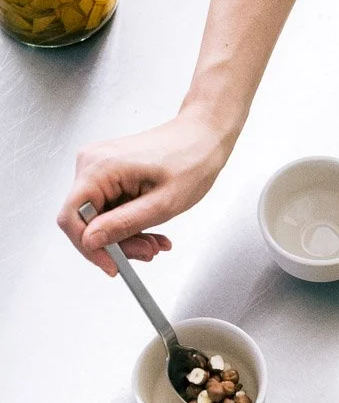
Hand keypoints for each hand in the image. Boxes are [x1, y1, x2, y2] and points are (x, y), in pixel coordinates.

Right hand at [57, 112, 230, 275]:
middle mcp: (92, 163)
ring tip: (155, 242)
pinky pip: (110, 207)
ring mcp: (99, 167)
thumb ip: (124, 224)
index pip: (71, 217)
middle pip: (87, 221)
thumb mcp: (163, 203)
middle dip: (116, 244)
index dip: (88, 247)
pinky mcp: (109, 172)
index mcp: (100, 167)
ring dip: (127, 236)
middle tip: (147, 252)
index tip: (112, 265)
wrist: (203, 137)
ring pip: (100, 218)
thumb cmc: (192, 160)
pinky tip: (151, 229)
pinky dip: (128, 223)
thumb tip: (91, 241)